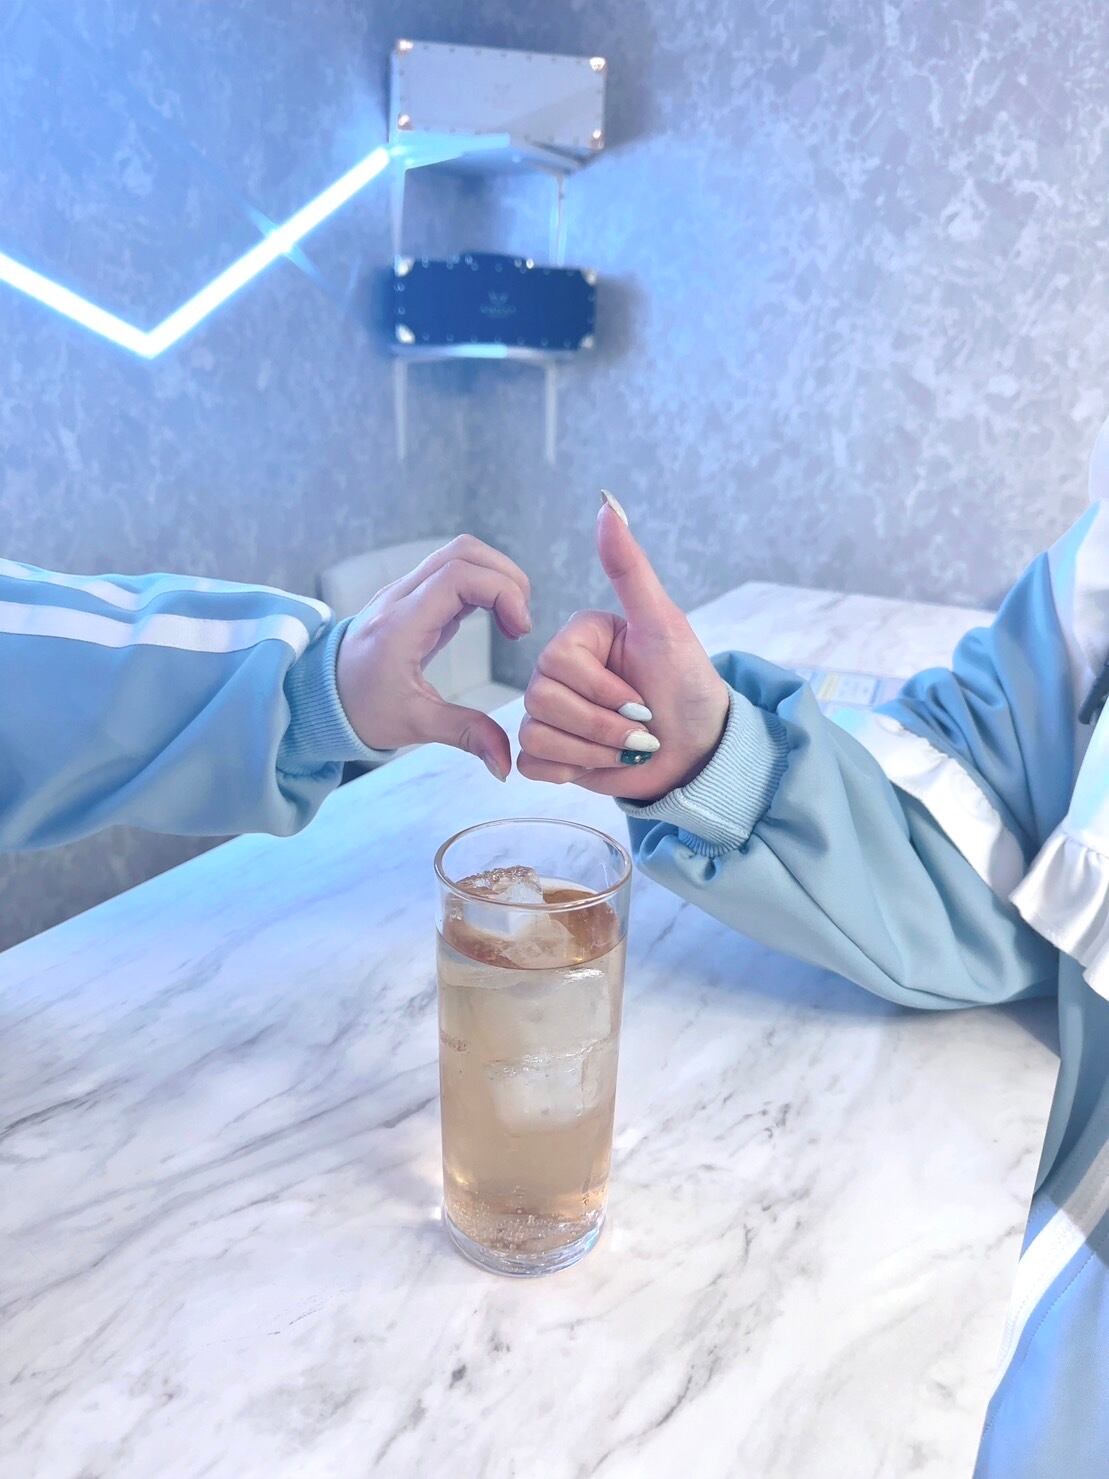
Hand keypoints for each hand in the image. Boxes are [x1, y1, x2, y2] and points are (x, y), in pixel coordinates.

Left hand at [336, 534, 530, 778]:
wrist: (319, 698)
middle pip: (463, 552)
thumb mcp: (415, 725)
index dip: (502, 592)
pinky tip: (494, 619)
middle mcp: (400, 597)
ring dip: (495, 577)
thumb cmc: (362, 710)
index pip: (459, 576)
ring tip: (511, 620)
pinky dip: (482, 585)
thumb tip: (505, 764)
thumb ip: (465, 735)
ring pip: (458, 555)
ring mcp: (404, 592)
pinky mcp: (411, 596)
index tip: (520, 630)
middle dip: (506, 577)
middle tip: (520, 622)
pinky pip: (452, 572)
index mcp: (401, 624)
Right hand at [517, 493, 729, 801]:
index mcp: (579, 637)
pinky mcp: (550, 754)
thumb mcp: (664, 624)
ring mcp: (551, 714)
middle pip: (541, 700)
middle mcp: (558, 672)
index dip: (601, 690)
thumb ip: (630, 569)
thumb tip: (607, 504)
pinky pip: (530, 763)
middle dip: (601, 726)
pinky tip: (601, 762)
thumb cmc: (688, 686)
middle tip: (641, 727)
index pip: (557, 662)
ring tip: (629, 746)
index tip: (643, 697)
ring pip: (535, 735)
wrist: (700, 753)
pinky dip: (571, 769)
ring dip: (593, 750)